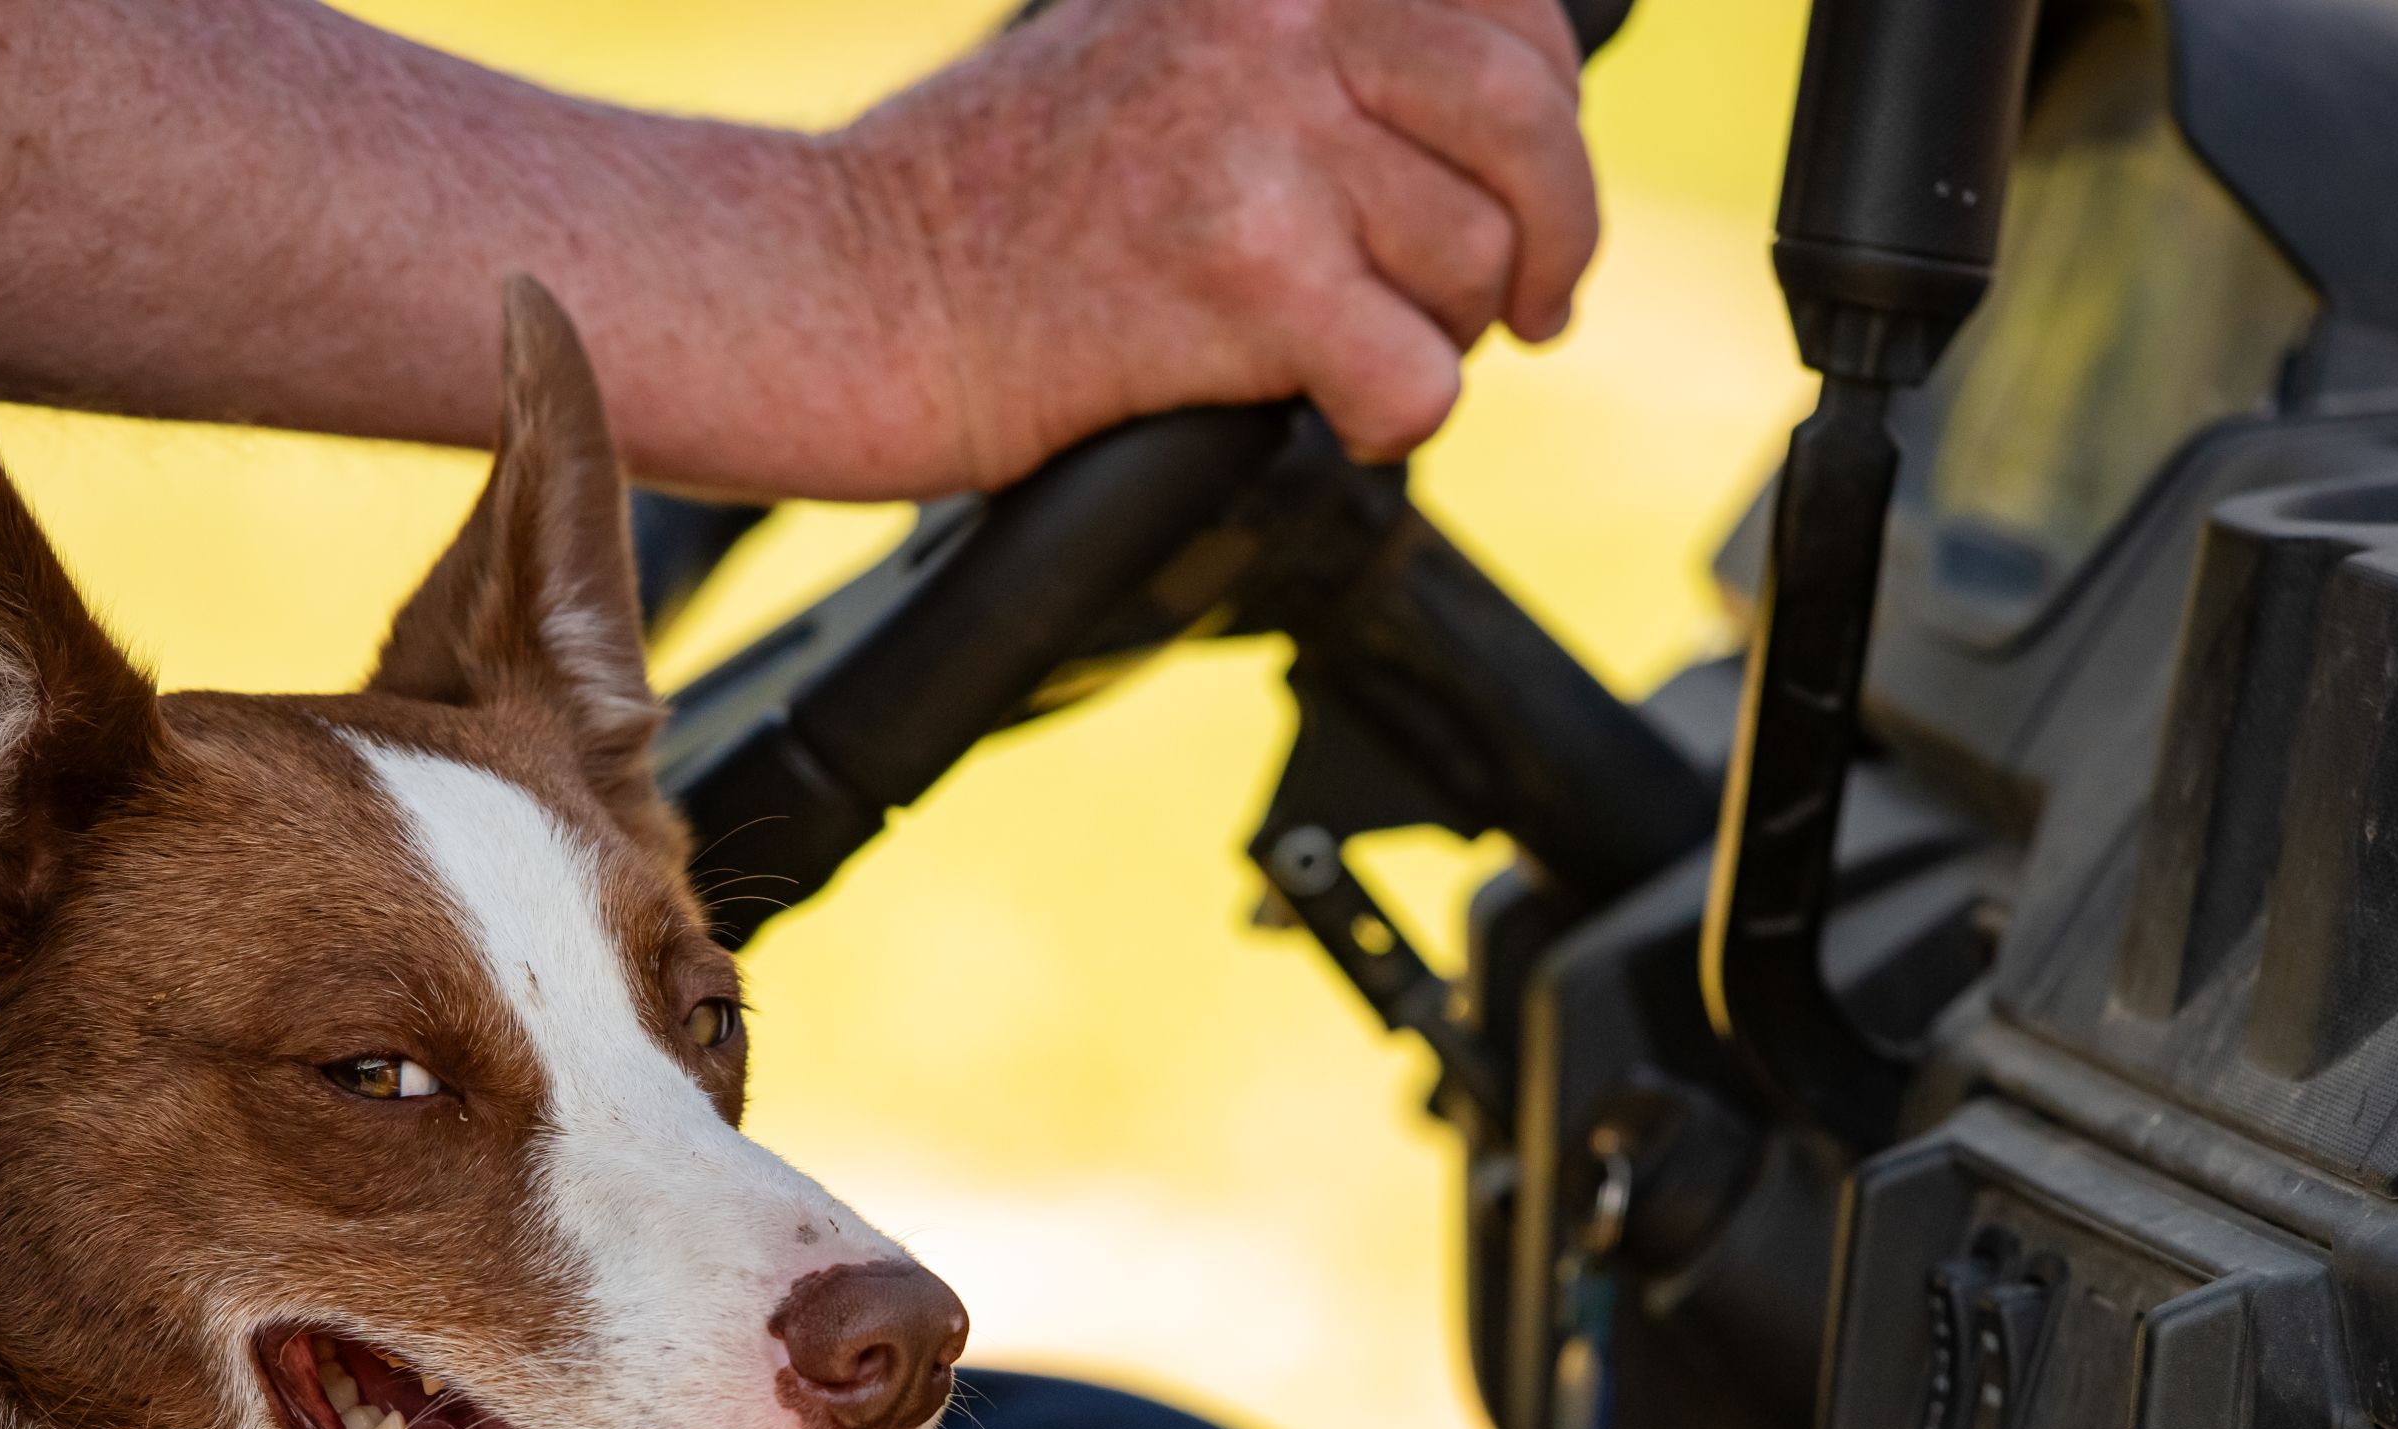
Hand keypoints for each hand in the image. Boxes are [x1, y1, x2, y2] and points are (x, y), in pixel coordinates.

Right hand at [841, 0, 1600, 486]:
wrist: (847, 288)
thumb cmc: (989, 198)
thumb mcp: (1159, 39)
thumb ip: (1305, 47)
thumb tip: (1484, 112)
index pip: (1508, 13)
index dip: (1543, 123)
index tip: (1521, 196)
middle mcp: (1280, 15)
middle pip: (1526, 123)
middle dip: (1550, 238)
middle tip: (1526, 309)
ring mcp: (1265, 139)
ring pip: (1474, 259)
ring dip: (1439, 336)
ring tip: (1350, 352)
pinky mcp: (1245, 274)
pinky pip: (1414, 373)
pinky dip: (1386, 420)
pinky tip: (1314, 410)